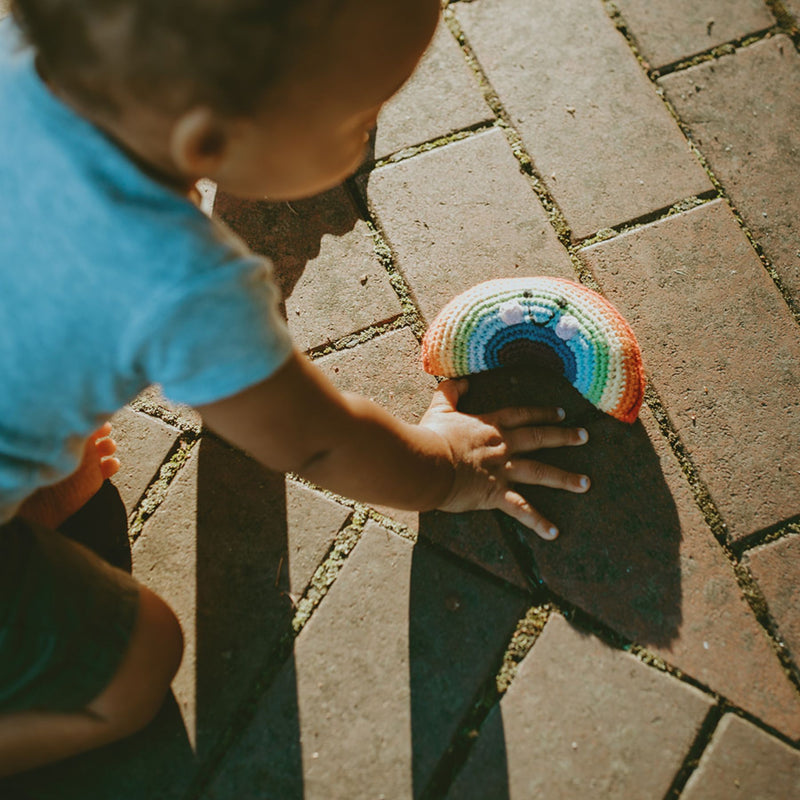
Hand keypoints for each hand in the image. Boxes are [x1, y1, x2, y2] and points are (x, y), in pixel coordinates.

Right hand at [418, 378, 589, 539]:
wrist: (427, 463)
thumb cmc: (431, 437)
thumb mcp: (440, 408)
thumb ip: (451, 391)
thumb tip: (462, 380)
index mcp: (491, 425)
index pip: (522, 415)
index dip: (542, 413)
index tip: (561, 413)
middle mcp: (504, 446)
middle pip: (540, 438)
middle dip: (565, 437)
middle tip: (585, 436)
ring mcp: (503, 470)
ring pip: (541, 472)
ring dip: (565, 478)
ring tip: (586, 484)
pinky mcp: (495, 493)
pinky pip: (521, 509)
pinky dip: (538, 522)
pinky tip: (554, 532)